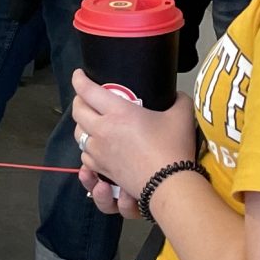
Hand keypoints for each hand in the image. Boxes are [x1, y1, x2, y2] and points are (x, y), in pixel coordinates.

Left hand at [70, 68, 198, 219]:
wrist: (170, 185)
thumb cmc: (173, 148)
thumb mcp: (182, 116)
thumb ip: (179, 100)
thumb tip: (176, 95)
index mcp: (118, 112)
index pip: (88, 91)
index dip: (79, 79)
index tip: (78, 74)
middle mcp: (102, 130)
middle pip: (77, 111)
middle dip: (78, 100)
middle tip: (84, 97)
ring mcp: (99, 151)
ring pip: (78, 134)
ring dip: (81, 126)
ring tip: (90, 121)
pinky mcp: (102, 169)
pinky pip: (85, 156)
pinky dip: (86, 149)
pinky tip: (95, 147)